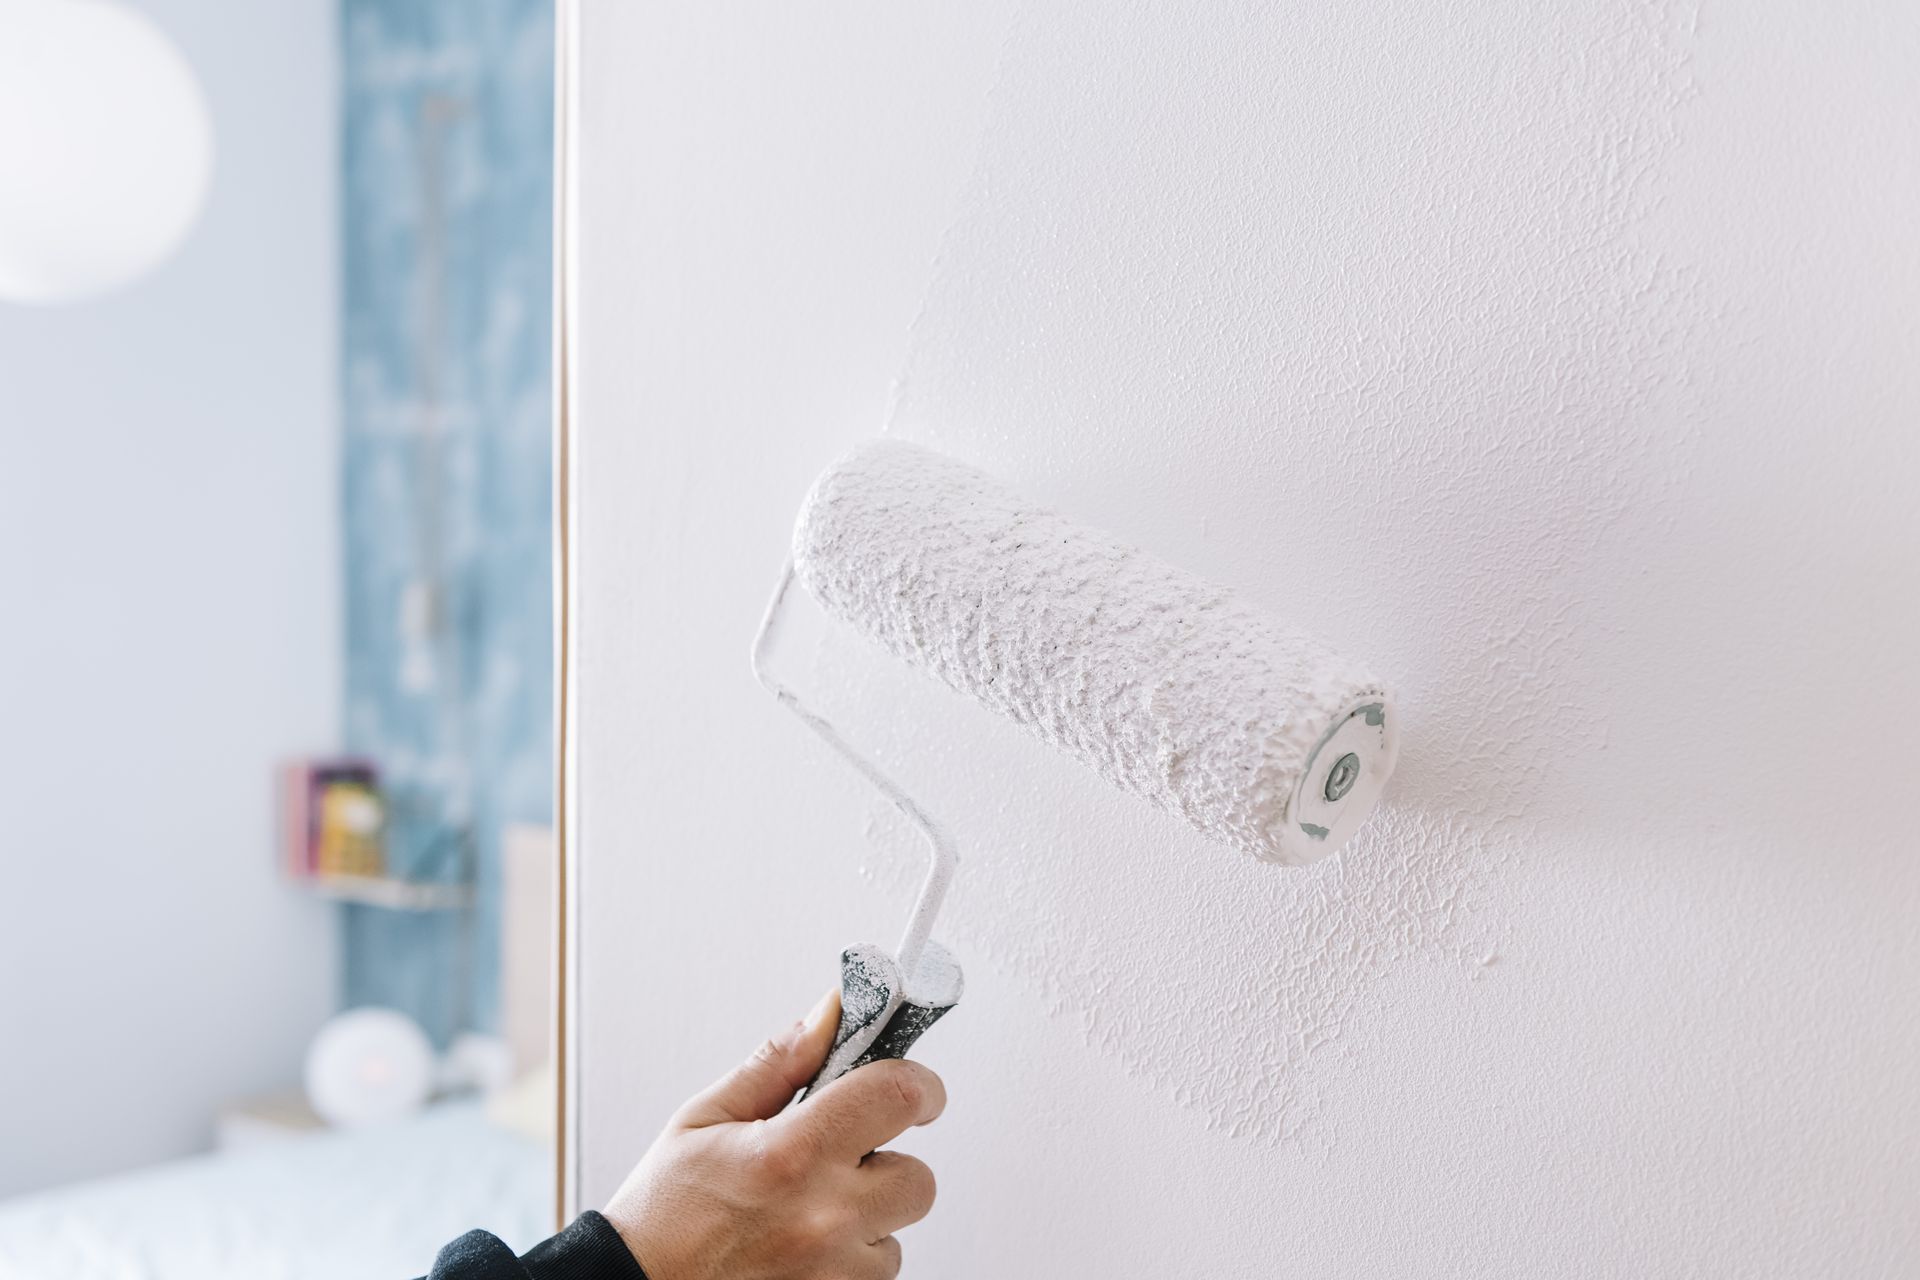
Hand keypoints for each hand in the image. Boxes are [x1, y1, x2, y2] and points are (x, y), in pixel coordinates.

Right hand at [603, 990, 945, 1279]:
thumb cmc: (663, 1212)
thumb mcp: (704, 1119)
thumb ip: (778, 1064)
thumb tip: (830, 1015)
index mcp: (789, 1155)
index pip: (898, 1096)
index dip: (919, 1084)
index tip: (915, 1089)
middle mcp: (821, 1218)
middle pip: (918, 1175)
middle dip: (888, 1159)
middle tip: (842, 1157)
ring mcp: (831, 1271)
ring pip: (898, 1227)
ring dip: (870, 1212)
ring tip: (809, 1207)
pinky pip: (877, 1269)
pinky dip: (853, 1255)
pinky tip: (806, 1244)